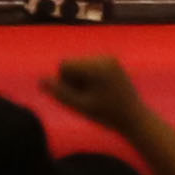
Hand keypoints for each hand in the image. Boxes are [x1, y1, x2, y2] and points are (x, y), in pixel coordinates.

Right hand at [38, 56, 152, 134]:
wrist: (134, 117)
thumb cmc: (105, 115)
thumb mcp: (78, 106)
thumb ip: (59, 92)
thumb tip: (41, 79)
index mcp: (97, 67)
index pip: (64, 64)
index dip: (64, 82)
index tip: (79, 96)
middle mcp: (105, 57)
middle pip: (72, 62)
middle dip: (73, 79)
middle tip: (89, 97)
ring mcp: (111, 58)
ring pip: (79, 64)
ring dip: (80, 79)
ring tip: (95, 94)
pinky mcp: (114, 62)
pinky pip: (89, 66)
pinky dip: (89, 77)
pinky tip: (101, 91)